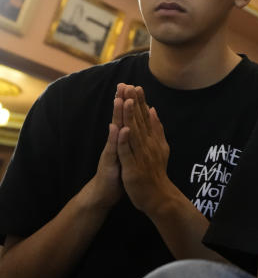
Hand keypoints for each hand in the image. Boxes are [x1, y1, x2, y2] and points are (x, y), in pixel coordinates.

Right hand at [86, 91, 124, 208]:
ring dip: (118, 115)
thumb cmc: (117, 172)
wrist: (104, 194)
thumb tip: (133, 124)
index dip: (129, 102)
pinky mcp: (110, 162)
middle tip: (123, 84)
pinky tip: (119, 127)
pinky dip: (116, 138)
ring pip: (115, 130)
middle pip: (119, 118)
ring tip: (120, 99)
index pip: (126, 117)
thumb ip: (129, 138)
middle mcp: (115, 142)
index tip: (133, 85)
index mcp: (122, 139)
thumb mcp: (126, 153)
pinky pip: (114, 149)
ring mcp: (111, 150)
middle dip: (121, 101)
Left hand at [116, 84, 176, 215]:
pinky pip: (127, 152)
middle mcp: (147, 144)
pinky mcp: (132, 167)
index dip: (139, 102)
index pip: (144, 117)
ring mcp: (140, 155)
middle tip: (129, 86)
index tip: (135, 86)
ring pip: (132, 132)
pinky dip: (124, 140)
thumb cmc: (155, 171)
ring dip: (128, 117)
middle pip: (138, 120)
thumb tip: (153, 110)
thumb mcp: (160, 146)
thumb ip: (157, 129)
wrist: (157, 196)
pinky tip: (122, 128)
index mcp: (152, 139)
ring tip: (125, 101)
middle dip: (133, 103)